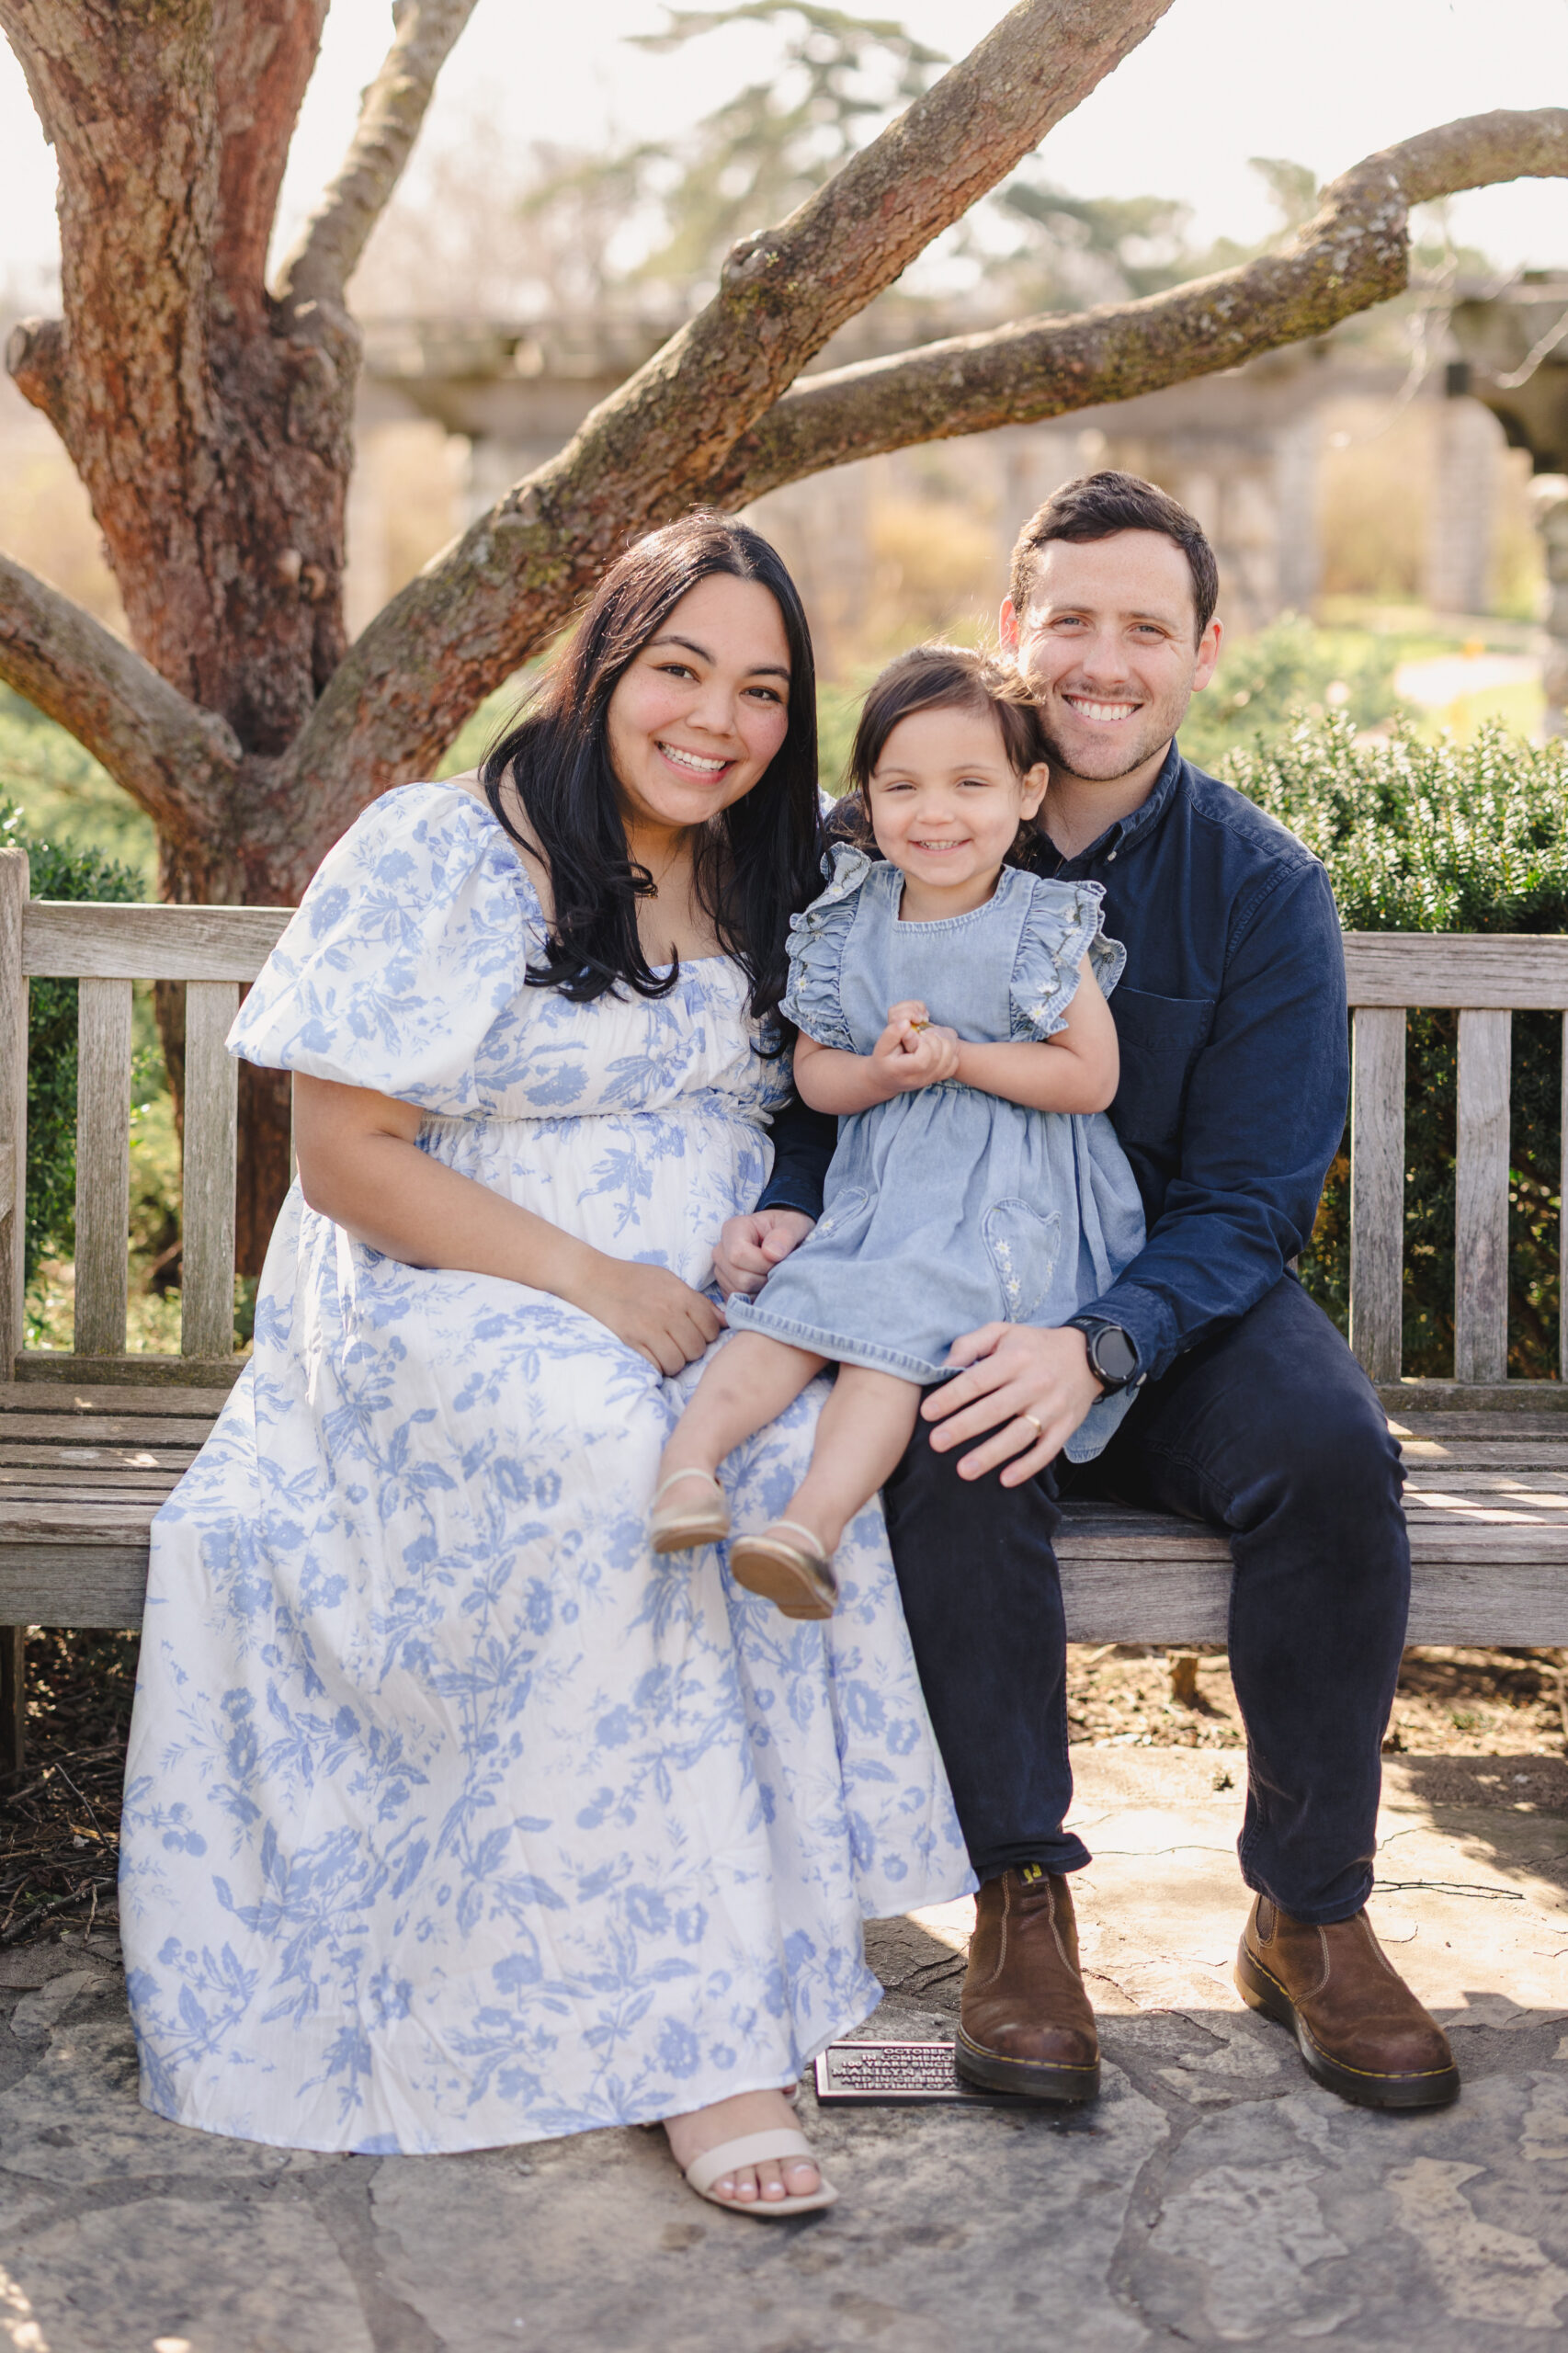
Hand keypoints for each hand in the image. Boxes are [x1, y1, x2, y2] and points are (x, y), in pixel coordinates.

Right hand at [569, 1253, 722, 1375]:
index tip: (695, 1333)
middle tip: (677, 1343)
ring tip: (664, 1351)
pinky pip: (656, 1367)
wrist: (595, 1279)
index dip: (706, 1335)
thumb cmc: (634, 1279)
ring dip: (674, 1362)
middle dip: (690, 1350)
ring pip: (678, 1362)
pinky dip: (656, 1366)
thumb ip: (697, 1301)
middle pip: (697, 1349)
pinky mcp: (631, 1342)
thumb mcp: (669, 1280)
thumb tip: (725, 1321)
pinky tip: (651, 1355)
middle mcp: (669, 1312)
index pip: (712, 1328)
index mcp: (681, 1295)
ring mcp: (649, 1328)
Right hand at [713, 1208, 814, 1300]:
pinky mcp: (725, 1287)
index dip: (762, 1263)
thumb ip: (785, 1235)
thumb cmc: (787, 1228)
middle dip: (764, 1278)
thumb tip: (772, 1254)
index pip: (738, 1254)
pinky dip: (755, 1297)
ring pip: (738, 1292)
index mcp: (733, 1229)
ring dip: (761, 1289)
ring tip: (772, 1275)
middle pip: (739, 1278)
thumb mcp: (793, 1225)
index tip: (779, 1260)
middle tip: (778, 1268)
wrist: (784, 1238)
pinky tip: (765, 1284)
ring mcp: (721, 1270)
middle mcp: (721, 1250)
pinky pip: (738, 1301)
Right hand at [872, 1000, 960, 1094]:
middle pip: (941, 1057)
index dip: (924, 1042)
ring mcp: (931, 1079)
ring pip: (951, 1059)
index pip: (924, 1058)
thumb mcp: (880, 1047)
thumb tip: (907, 1023)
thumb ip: (891, 1034)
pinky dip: (951, 1051)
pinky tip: (939, 1044)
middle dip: (935, 1039)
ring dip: (945, 1041)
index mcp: (903, 1072)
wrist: (886, 1079)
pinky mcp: (938, 1077)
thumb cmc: (883, 1060)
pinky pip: (954, 1064)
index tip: (917, 1035)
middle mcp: (920, 1079)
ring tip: (932, 1036)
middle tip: (924, 1033)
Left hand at [923, 1323, 1103, 1484]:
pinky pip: (1047, 1450)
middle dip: (963, 1427)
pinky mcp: (1066, 1426)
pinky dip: (1027, 1467)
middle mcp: (1034, 1383)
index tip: (927, 1412)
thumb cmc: (1034, 1345)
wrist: (1089, 1355)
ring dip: (991, 1454)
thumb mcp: (1003, 1331)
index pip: (977, 1380)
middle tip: (937, 1442)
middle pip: (994, 1409)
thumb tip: (944, 1366)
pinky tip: (1005, 1479)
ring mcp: (1052, 1407)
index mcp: (1015, 1359)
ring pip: (1019, 1434)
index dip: (951, 1397)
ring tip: (964, 1470)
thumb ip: (970, 1344)